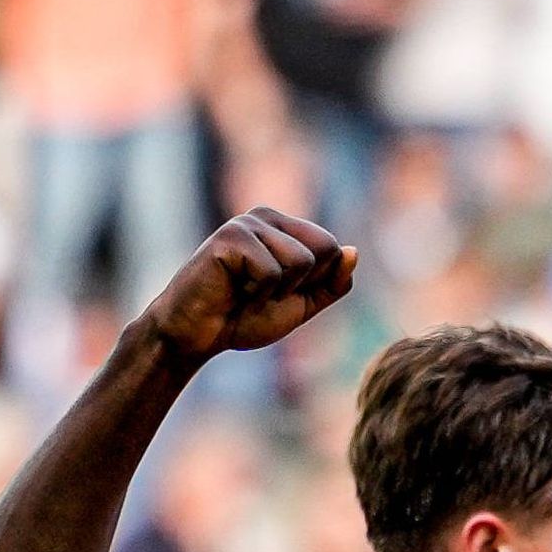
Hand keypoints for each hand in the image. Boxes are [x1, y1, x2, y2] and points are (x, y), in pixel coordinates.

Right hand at [142, 208, 355, 366]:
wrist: (197, 335)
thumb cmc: (242, 318)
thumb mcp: (298, 306)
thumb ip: (329, 285)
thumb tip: (354, 253)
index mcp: (284, 227)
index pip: (332, 249)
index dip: (313, 285)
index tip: (279, 295)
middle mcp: (267, 216)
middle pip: (323, 250)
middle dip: (299, 287)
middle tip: (262, 295)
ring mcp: (248, 224)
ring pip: (300, 262)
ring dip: (275, 293)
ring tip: (245, 293)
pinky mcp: (231, 238)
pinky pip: (271, 273)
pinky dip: (256, 295)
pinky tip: (232, 291)